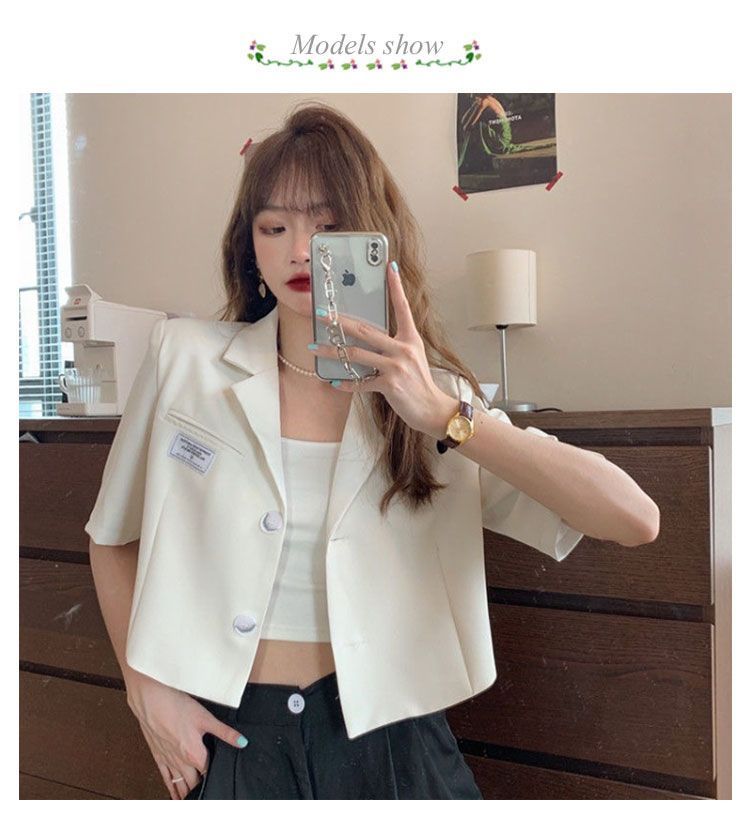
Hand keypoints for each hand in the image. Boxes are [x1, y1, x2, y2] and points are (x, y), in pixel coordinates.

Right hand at [125, 671, 247, 799]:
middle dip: (202, 787)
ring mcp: (168, 760)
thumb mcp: (206, 717)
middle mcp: (180, 761)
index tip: (222, 780)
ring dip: (187, 793)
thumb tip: (242, 742)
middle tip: (211, 791)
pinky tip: (175, 795)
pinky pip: (165, 778)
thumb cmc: (176, 705)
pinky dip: (171, 789)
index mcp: (194, 753)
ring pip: (179, 785)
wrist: (151, 698)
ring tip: (194, 799)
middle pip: (194, 782)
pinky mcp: (157, 755)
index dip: (216, 776)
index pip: (208, 772)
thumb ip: (225, 733)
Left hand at [316, 261, 455, 436]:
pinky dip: (345, 383)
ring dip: (332, 351)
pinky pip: (361, 382)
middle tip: (321, 313)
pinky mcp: (390, 385)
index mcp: (411, 338)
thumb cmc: (419, 382)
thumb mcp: (413, 356)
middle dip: (340, 321)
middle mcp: (404, 349)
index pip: (402, 307)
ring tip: (315, 347)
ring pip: (357, 355)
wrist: (432, 408)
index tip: (389, 267)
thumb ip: (394, 344)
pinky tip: (333, 381)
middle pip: (366, 330)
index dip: (396, 286)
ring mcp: (396, 367)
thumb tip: (368, 337)